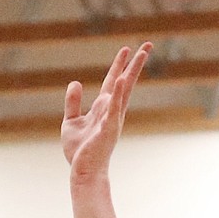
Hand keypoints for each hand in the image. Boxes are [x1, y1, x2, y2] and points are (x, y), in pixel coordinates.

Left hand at [62, 43, 150, 179]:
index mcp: (103, 108)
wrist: (83, 172)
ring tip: (140, 54)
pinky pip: (113, 108)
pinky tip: (120, 80)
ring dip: (132, 72)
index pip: (112, 82)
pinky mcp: (108, 129)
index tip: (126, 49)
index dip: (118, 65)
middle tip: (148, 45)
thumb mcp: (70, 121)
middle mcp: (111, 111)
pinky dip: (116, 94)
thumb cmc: (79, 152)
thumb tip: (76, 82)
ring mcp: (112, 119)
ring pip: (124, 91)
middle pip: (125, 82)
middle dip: (135, 63)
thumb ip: (73, 102)